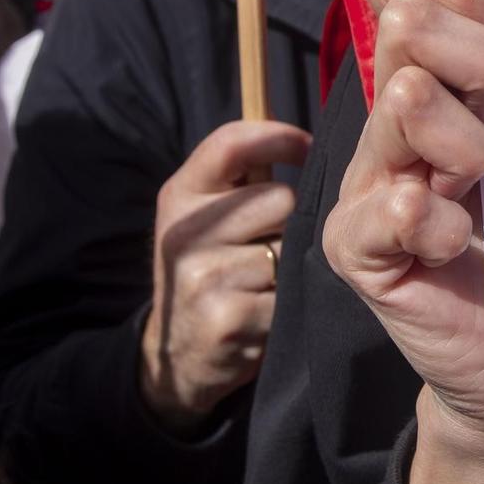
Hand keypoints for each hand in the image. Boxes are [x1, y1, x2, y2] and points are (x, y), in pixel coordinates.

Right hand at [139, 120, 306, 433]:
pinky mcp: (229, 318)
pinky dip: (289, 300)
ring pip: (292, 247)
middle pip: (280, 198)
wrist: (178, 352)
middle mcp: (184, 232)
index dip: (280, 138)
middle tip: (272, 240)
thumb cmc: (207, 265)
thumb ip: (240, 171)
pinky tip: (267, 308)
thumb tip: (300, 131)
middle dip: (291, 218)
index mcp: (179, 195)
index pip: (232, 143)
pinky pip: (291, 292)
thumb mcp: (203, 212)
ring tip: (267, 277)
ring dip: (292, 264)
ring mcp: (204, 277)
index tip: (306, 147)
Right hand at [323, 0, 483, 483]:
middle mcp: (392, 116)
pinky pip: (386, 209)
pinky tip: (457, 238)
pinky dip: (432, 218)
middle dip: (477, 53)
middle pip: (404, 26)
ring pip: (402, 103)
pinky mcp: (359, 251)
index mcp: (434, 72)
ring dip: (468, 140)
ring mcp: (367, 182)